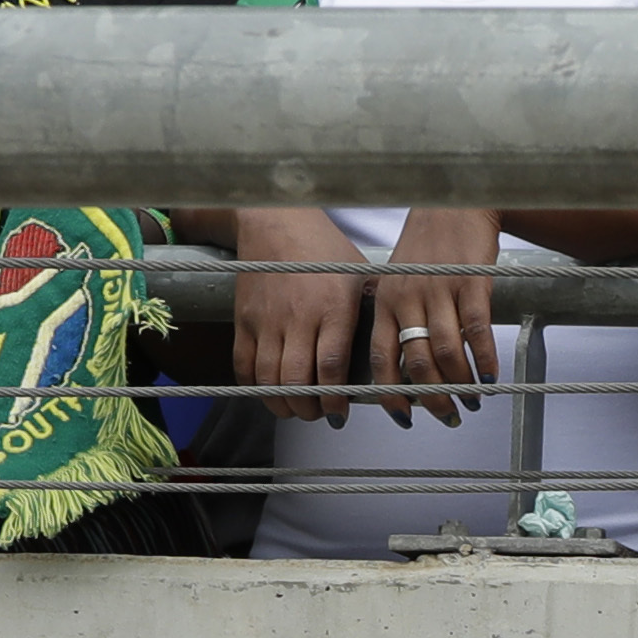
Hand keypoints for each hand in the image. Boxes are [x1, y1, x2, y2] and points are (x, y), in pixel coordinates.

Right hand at [230, 202, 378, 426]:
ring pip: (268, 380)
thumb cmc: (324, 250)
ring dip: (283, 404)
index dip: (334, 400)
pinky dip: (256, 388)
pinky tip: (271, 392)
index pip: (331, 366)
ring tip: (298, 408)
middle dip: (309, 410)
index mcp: (333, 308)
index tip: (340, 414)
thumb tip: (394, 354)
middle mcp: (298, 317)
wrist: (275, 222)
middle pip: (297, 381)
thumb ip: (371, 316)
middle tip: (319, 415)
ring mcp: (267, 320)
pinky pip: (244, 366)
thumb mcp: (359, 277)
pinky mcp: (244, 319)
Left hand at [348, 213, 504, 426]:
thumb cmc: (428, 248)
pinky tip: (491, 377)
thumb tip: (408, 370)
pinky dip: (485, 359)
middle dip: (434, 397)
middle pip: (417, 364)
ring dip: (461, 383)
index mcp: (386, 302)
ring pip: (447, 352)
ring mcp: (439, 291)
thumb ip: (400, 320)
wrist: (453, 205)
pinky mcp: (470, 283)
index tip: (405, 417)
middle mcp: (407, 299)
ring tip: (472, 400)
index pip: (382, 360)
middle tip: (448, 416)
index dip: (392, 394)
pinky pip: (477, 331)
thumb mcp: (400, 281)